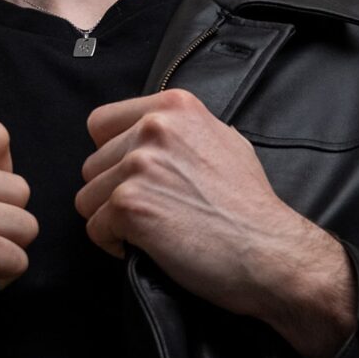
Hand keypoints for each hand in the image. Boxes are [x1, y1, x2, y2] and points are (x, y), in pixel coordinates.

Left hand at [75, 89, 354, 357]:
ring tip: (151, 230)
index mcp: (174, 106)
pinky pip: (94, 228)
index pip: (101, 122)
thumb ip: (183, 129)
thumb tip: (157, 129)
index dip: (111, 155)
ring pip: (87, 197)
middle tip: (151, 211)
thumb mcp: (225, 140)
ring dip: (111, 220)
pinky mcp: (129, 204)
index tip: (133, 177)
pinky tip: (148, 247)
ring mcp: (139, 164)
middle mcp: (153, 127)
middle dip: (113, 192)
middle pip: (92, 163)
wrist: (271, 251)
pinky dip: (114, 244)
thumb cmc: (250, 205)